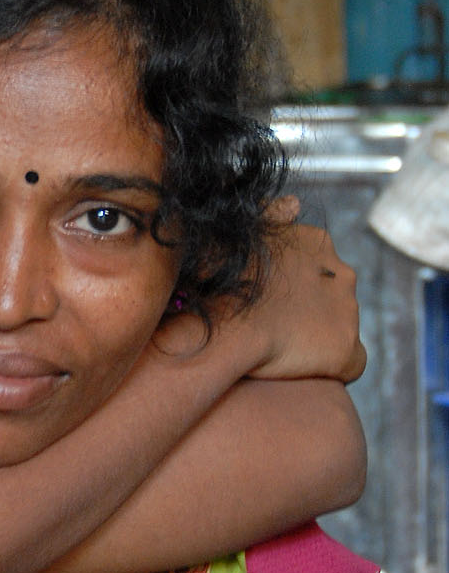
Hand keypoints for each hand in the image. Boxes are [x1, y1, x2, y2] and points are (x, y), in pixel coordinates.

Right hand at [242, 213, 364, 383]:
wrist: (226, 324)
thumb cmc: (221, 279)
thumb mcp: (239, 232)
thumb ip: (269, 214)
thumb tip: (293, 203)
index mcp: (316, 241)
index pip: (314, 263)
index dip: (290, 282)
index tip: (268, 296)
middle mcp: (341, 272)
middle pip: (330, 293)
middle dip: (309, 305)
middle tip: (274, 323)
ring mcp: (348, 312)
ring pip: (339, 325)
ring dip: (316, 334)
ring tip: (281, 347)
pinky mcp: (346, 351)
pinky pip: (350, 362)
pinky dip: (331, 365)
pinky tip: (304, 368)